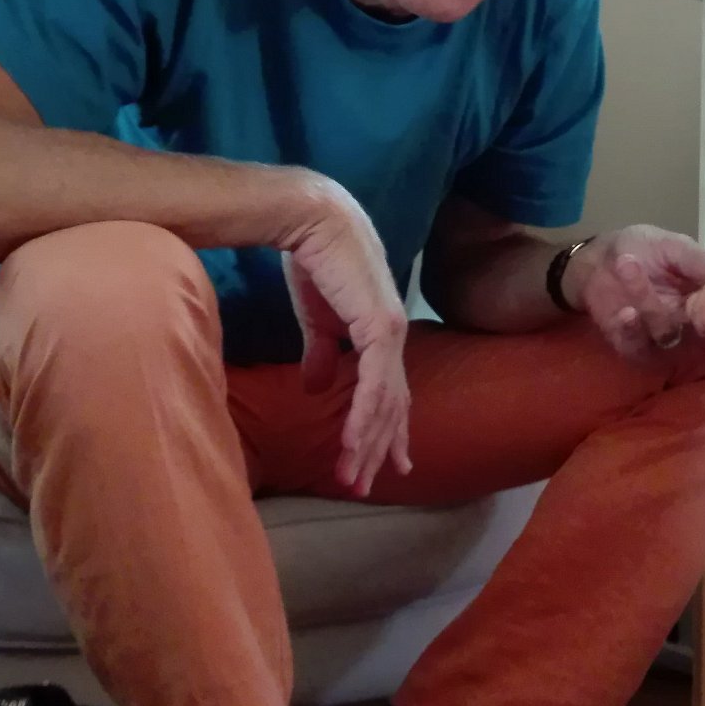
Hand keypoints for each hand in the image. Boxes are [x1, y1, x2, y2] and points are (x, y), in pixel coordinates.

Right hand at [282, 180, 410, 494]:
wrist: (310, 219)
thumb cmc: (314, 261)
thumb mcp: (317, 319)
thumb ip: (322, 353)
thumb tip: (317, 388)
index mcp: (382, 335)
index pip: (390, 392)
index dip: (384, 429)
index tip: (380, 464)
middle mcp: (394, 337)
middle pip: (393, 406)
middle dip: (377, 449)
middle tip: (365, 486)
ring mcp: (391, 333)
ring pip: (385, 404)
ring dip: (366, 444)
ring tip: (352, 477)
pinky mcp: (379, 328)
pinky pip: (374, 385)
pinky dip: (364, 418)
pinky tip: (352, 445)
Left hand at [568, 225, 704, 357]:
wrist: (595, 257)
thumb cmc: (639, 247)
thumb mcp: (670, 245)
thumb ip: (697, 260)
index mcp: (703, 295)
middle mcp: (686, 319)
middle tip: (698, 307)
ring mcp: (658, 333)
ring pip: (667, 334)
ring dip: (650, 306)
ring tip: (627, 264)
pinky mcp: (631, 343)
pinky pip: (637, 347)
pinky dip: (631, 330)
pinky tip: (626, 311)